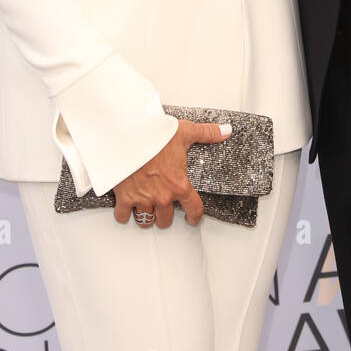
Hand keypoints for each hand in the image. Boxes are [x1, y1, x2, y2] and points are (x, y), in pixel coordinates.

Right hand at [112, 119, 231, 227]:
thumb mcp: (185, 132)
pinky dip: (125, 214)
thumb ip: (207, 133)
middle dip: (165, 216)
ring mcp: (143, 199)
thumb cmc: (156, 135)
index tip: (192, 219)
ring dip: (147, 216)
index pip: (194, 209)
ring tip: (148, 210)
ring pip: (147, 220)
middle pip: (166, 219)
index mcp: (180, 185)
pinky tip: (128, 209)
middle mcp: (163, 196)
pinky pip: (124, 216)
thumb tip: (226, 131)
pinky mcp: (125, 197)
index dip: (194, 217)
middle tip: (164, 208)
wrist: (129, 135)